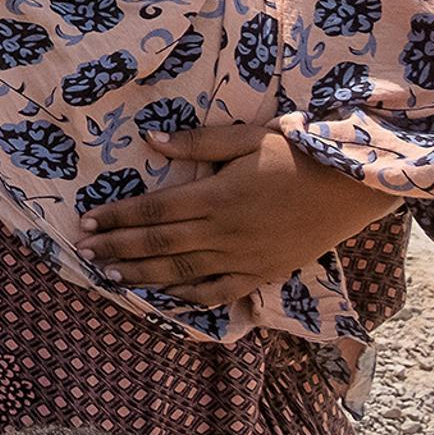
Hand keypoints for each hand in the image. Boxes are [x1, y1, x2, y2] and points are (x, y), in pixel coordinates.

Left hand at [77, 124, 403, 305]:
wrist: (350, 188)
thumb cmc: (295, 154)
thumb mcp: (246, 137)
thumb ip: (196, 142)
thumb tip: (148, 139)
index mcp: (216, 195)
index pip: (154, 209)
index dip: (116, 216)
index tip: (85, 221)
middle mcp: (223, 231)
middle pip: (158, 242)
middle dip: (116, 247)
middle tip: (83, 251)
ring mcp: (242, 257)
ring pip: (181, 272)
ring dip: (141, 275)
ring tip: (108, 276)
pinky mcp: (261, 274)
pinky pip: (218, 292)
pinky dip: (188, 297)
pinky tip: (163, 296)